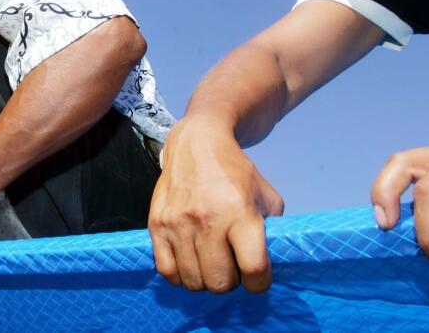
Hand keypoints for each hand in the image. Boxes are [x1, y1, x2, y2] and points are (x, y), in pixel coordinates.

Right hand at [149, 116, 283, 292]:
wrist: (197, 145)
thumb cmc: (236, 174)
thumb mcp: (267, 197)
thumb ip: (271, 231)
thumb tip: (268, 264)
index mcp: (241, 212)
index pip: (253, 269)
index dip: (259, 283)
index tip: (258, 278)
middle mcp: (208, 219)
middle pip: (220, 282)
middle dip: (231, 281)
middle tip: (231, 265)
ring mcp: (178, 224)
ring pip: (194, 281)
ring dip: (206, 279)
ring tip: (211, 262)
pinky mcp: (157, 225)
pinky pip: (167, 271)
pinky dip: (181, 275)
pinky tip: (190, 262)